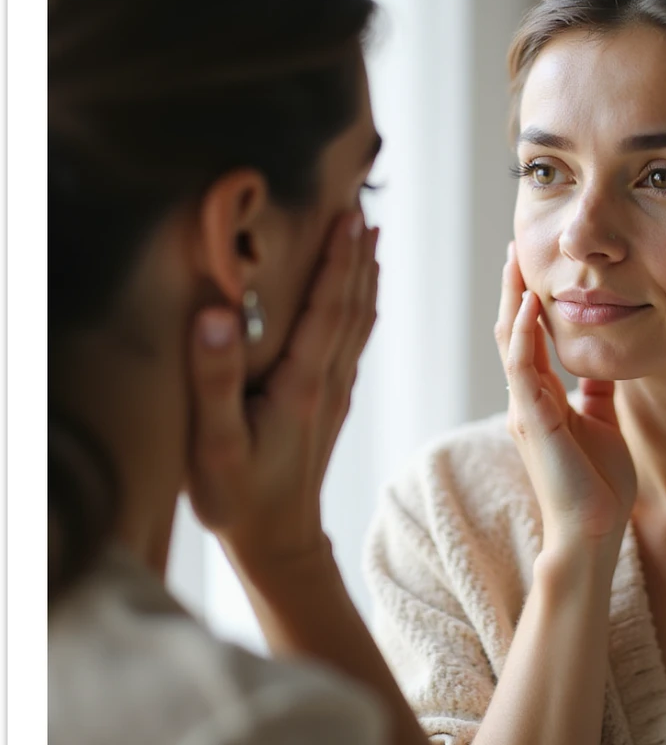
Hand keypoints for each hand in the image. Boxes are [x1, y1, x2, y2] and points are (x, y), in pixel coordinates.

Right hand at [186, 212, 378, 559]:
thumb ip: (215, 379)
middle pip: (352, 305)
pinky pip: (355, 342)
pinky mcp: (331, 401)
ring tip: (371, 234)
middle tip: (363, 205)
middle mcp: (327, 380)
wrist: (279, 540)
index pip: (327, 307)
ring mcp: (334, 391)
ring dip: (365, 274)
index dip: (339, 259)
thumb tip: (217, 312)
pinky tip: (364, 293)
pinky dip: (363, 307)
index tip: (349, 214)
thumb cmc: (239, 496)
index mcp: (301, 383)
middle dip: (357, 253)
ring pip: (359, 320)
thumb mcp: (216, 444)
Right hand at [495, 243, 636, 551]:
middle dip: (513, 290)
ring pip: (509, 343)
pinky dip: (522, 335)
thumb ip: (595, 392)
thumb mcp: (601, 423)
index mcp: (542, 400)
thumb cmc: (597, 484)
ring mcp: (525, 409)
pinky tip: (526, 306)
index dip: (529, 302)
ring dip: (512, 301)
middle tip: (515, 249)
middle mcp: (527, 399)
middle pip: (511, 332)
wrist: (592, 531)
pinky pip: (521, 369)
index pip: (529, 340)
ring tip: (515, 263)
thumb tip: (604, 361)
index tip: (533, 267)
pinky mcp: (533, 421)